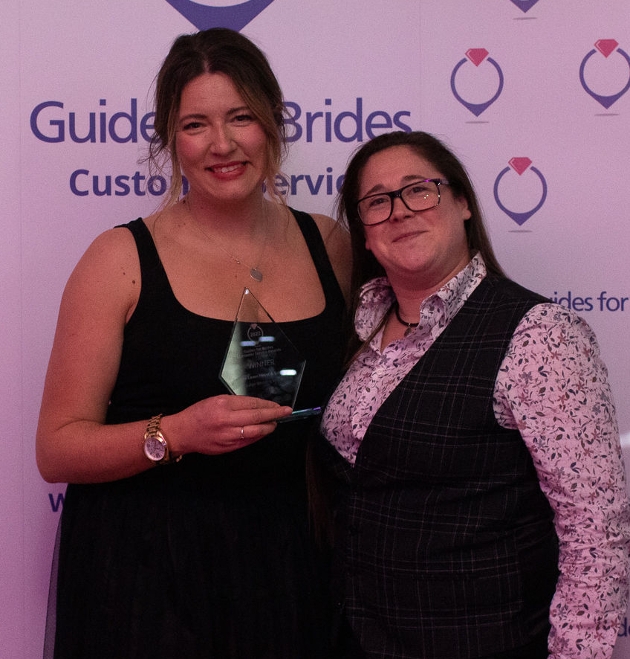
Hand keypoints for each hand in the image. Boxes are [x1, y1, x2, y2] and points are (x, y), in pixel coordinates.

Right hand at [168, 395, 292, 455]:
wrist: (182, 433)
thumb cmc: (198, 414)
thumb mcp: (215, 400)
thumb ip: (235, 403)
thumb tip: (256, 406)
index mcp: (223, 405)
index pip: (252, 404)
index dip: (267, 404)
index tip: (277, 405)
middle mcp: (227, 420)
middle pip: (257, 417)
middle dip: (274, 414)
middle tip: (286, 412)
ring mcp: (228, 436)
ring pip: (256, 431)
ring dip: (268, 427)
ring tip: (275, 423)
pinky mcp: (228, 447)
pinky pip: (248, 441)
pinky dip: (258, 435)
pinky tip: (263, 431)